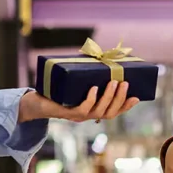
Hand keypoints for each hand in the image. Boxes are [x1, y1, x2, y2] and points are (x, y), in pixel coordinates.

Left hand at [18, 81, 138, 123]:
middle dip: (120, 98)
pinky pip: (82, 109)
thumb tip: (100, 56)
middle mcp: (87, 115)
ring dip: (108, 97)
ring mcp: (77, 115)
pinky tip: (94, 89)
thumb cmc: (57, 91)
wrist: (35, 102)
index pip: (114, 112)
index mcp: (92, 111)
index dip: (126, 107)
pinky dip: (90, 99)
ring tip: (113, 83)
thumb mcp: (76, 83)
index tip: (137, 97)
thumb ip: (88, 75)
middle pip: (110, 112)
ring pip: (98, 110)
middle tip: (124, 83)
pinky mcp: (66, 112)